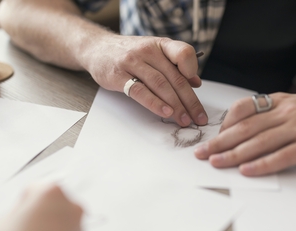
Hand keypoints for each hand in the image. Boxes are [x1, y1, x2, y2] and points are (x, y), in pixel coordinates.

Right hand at [85, 35, 207, 126]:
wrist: (97, 48)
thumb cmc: (130, 53)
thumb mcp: (154, 53)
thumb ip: (175, 66)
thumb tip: (196, 83)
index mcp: (161, 45)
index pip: (183, 53)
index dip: (192, 69)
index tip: (198, 87)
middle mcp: (148, 51)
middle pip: (174, 77)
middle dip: (189, 100)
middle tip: (197, 117)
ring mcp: (132, 62)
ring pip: (160, 85)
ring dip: (175, 105)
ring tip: (184, 119)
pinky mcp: (118, 76)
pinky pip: (140, 91)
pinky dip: (154, 103)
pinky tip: (165, 112)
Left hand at [194, 93, 295, 175]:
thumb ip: (271, 116)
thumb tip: (242, 131)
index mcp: (280, 101)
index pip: (243, 109)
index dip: (224, 124)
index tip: (210, 138)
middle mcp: (287, 111)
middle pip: (245, 128)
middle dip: (219, 142)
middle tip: (201, 153)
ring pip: (259, 142)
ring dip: (234, 154)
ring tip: (216, 163)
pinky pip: (282, 156)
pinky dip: (263, 164)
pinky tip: (247, 170)